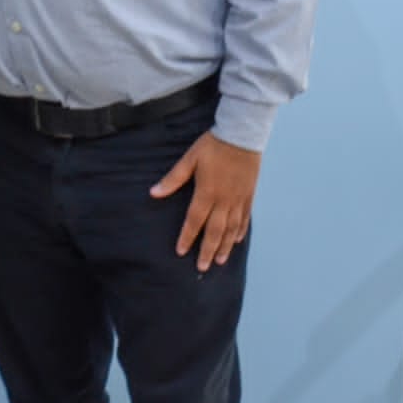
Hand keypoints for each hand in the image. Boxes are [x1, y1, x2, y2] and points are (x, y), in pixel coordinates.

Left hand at [150, 131, 260, 272]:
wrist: (242, 135)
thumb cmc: (213, 146)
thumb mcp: (189, 159)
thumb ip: (173, 179)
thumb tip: (153, 193)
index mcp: (206, 192)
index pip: (194, 221)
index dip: (187, 237)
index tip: (181, 251)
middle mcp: (224, 200)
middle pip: (215, 231)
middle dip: (207, 250)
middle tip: (202, 267)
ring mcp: (238, 199)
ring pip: (231, 229)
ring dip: (224, 246)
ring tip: (219, 261)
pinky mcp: (249, 195)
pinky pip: (244, 218)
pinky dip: (240, 232)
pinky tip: (236, 241)